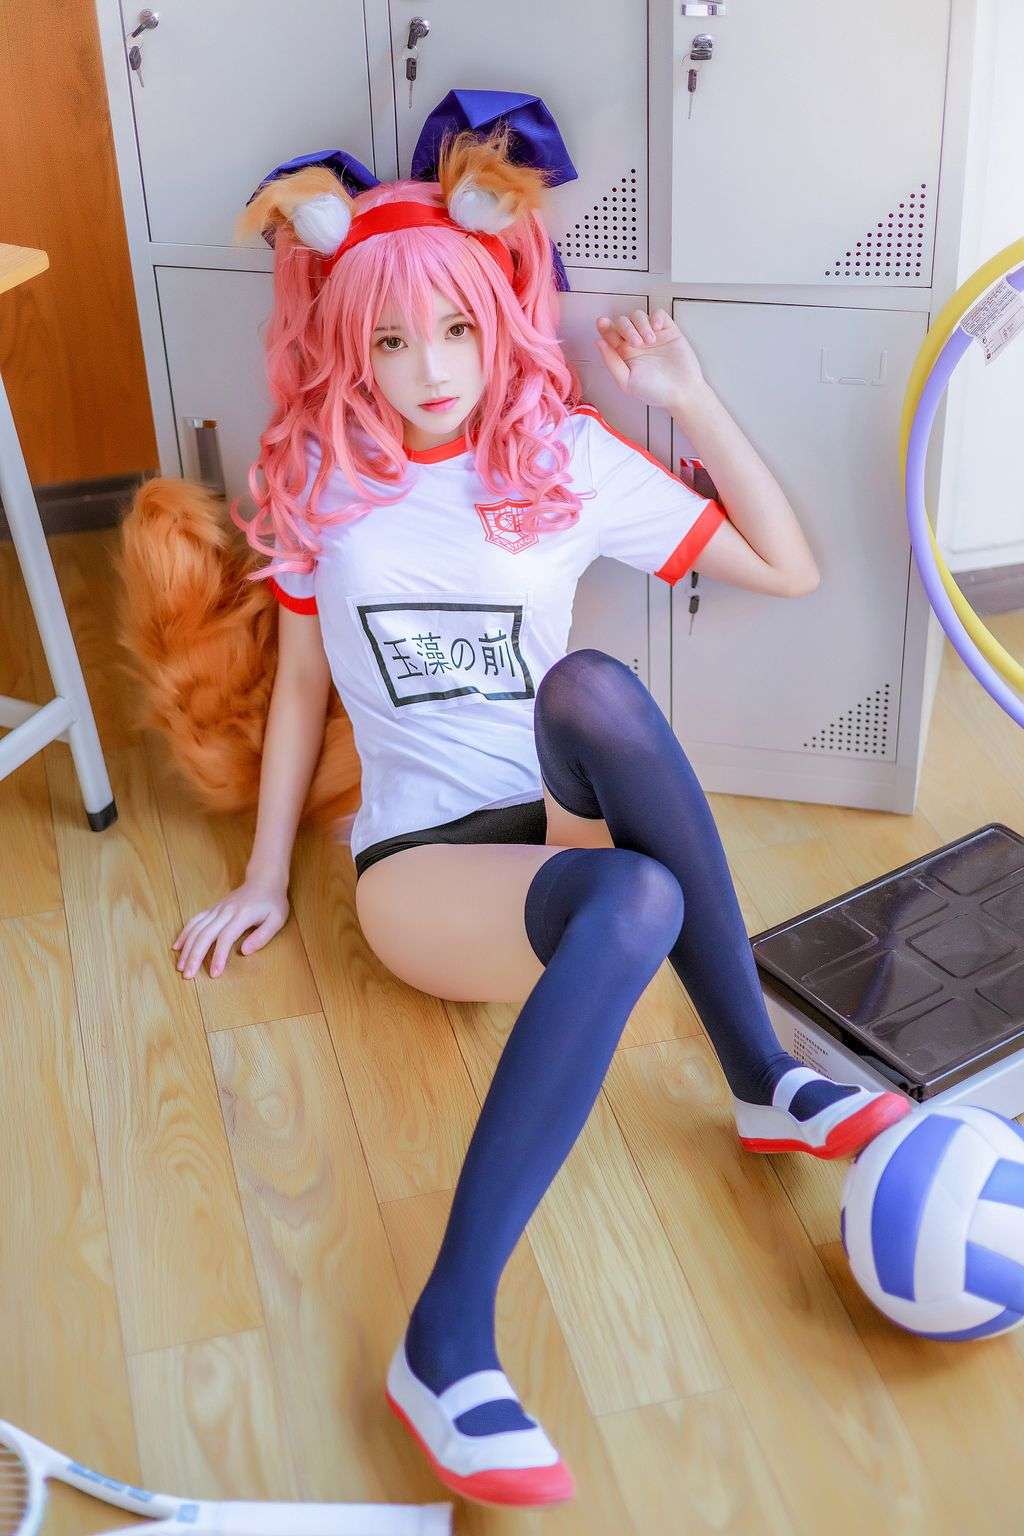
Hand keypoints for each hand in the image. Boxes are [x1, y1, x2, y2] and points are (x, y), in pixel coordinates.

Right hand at [172, 874, 289, 978]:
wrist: (264, 880)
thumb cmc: (272, 902)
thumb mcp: (277, 919)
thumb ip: (262, 936)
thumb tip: (244, 952)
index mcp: (242, 915)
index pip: (226, 937)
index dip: (219, 956)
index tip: (214, 974)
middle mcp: (226, 911)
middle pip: (205, 934)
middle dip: (195, 956)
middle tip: (188, 975)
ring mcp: (217, 909)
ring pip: (196, 928)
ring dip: (186, 948)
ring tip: (180, 966)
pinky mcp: (213, 909)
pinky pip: (195, 920)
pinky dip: (185, 933)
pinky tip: (177, 946)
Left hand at [594, 307, 705, 413]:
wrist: (681, 392)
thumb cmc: (654, 391)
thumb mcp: (627, 382)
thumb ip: (612, 362)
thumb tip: (599, 342)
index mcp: (623, 354)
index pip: (609, 334)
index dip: (604, 326)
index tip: (602, 323)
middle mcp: (636, 342)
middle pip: (623, 321)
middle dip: (626, 328)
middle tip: (636, 343)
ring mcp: (652, 335)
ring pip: (639, 315)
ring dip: (641, 324)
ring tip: (650, 341)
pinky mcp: (668, 331)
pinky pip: (659, 314)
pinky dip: (656, 317)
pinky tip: (657, 329)